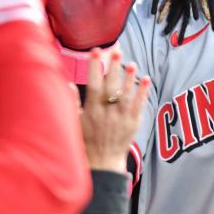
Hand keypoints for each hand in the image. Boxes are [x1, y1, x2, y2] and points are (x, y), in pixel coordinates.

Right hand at [80, 50, 150, 171]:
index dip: (94, 68)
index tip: (95, 52)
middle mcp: (107, 113)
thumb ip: (73, 102)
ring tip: (131, 64)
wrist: (102, 162)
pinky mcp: (133, 123)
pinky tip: (146, 79)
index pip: (93, 85)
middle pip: (111, 87)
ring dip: (129, 78)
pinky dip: (143, 93)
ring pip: (126, 95)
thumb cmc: (86, 140)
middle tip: (116, 52)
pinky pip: (139, 106)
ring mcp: (121, 118)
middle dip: (113, 68)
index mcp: (91, 111)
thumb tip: (68, 84)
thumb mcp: (75, 122)